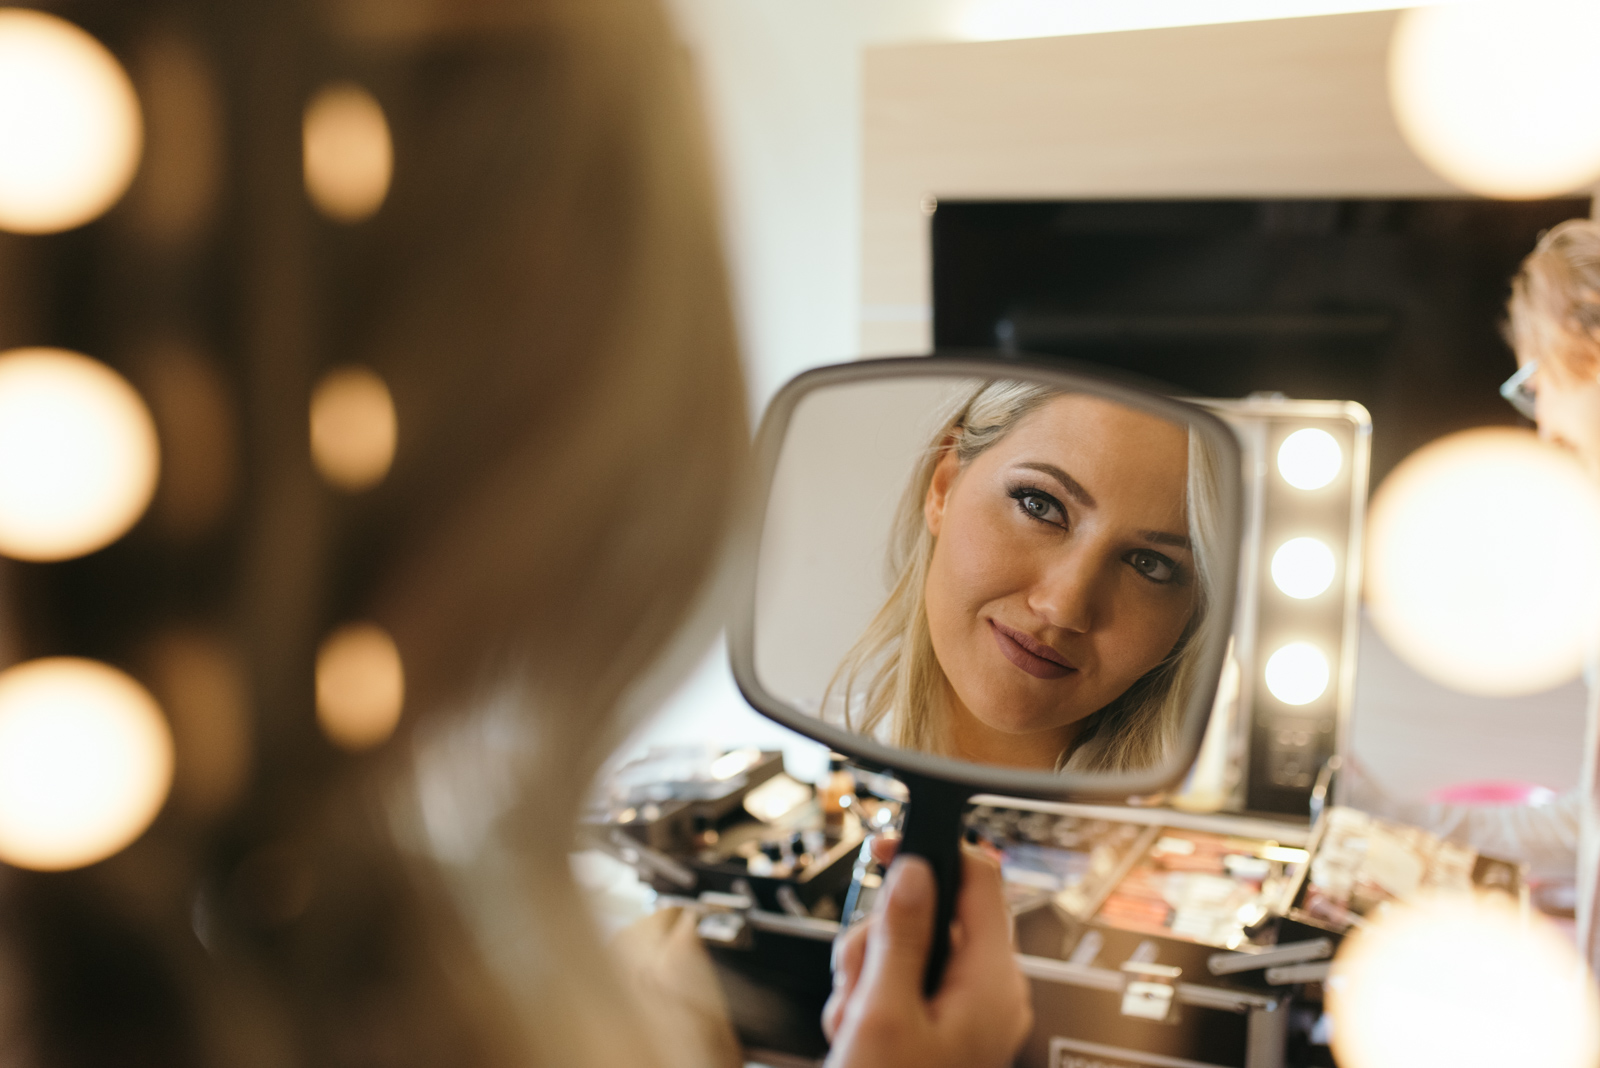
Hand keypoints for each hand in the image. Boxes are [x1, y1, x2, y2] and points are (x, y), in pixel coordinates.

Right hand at [822, 841, 1031, 1067]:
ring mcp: (971, 1015)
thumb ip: (900, 936)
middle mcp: (991, 996)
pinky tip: (860, 1030)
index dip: (932, 853)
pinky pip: (909, 984)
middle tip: (857, 977)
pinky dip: (876, 999)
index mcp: (991, 984)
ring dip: (870, 975)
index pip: (980, 880)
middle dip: (880, 939)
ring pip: (912, 950)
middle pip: (934, 918)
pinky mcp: (948, 1029)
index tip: (889, 849)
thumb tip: (915, 873)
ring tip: (855, 1018)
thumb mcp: (883, 1013)